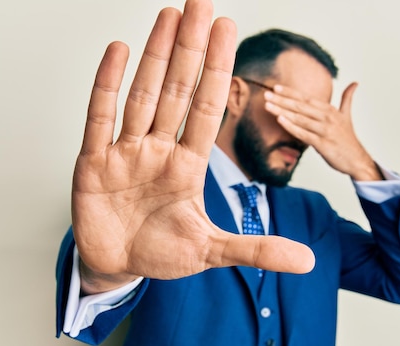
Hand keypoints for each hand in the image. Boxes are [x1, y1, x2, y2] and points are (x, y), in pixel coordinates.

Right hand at [72, 0, 314, 292]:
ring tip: (170, 16)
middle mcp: (158, 151)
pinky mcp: (93, 164)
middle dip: (191, 48)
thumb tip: (307, 261)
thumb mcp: (211, 251)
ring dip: (156, 56)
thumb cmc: (160, 253)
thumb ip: (256, 250)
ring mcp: (125, 153)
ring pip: (143, 95)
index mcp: (187, 166)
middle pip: (178, 91)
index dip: (218, 70)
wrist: (116, 266)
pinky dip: (107, 84)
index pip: (208, 108)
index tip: (228, 30)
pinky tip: (119, 51)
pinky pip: (100, 118)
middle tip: (201, 4)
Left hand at [264, 82, 381, 180]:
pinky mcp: (322, 144)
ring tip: (268, 105)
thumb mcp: (347, 116)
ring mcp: (325, 130)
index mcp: (330, 110)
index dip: (291, 92)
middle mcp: (327, 118)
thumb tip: (354, 83)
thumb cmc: (347, 139)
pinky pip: (303, 134)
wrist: (357, 159)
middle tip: (266, 93)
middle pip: (300, 106)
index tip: (276, 87)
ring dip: (282, 111)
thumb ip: (347, 99)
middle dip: (282, 99)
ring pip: (300, 118)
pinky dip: (291, 126)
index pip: (306, 98)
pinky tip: (280, 120)